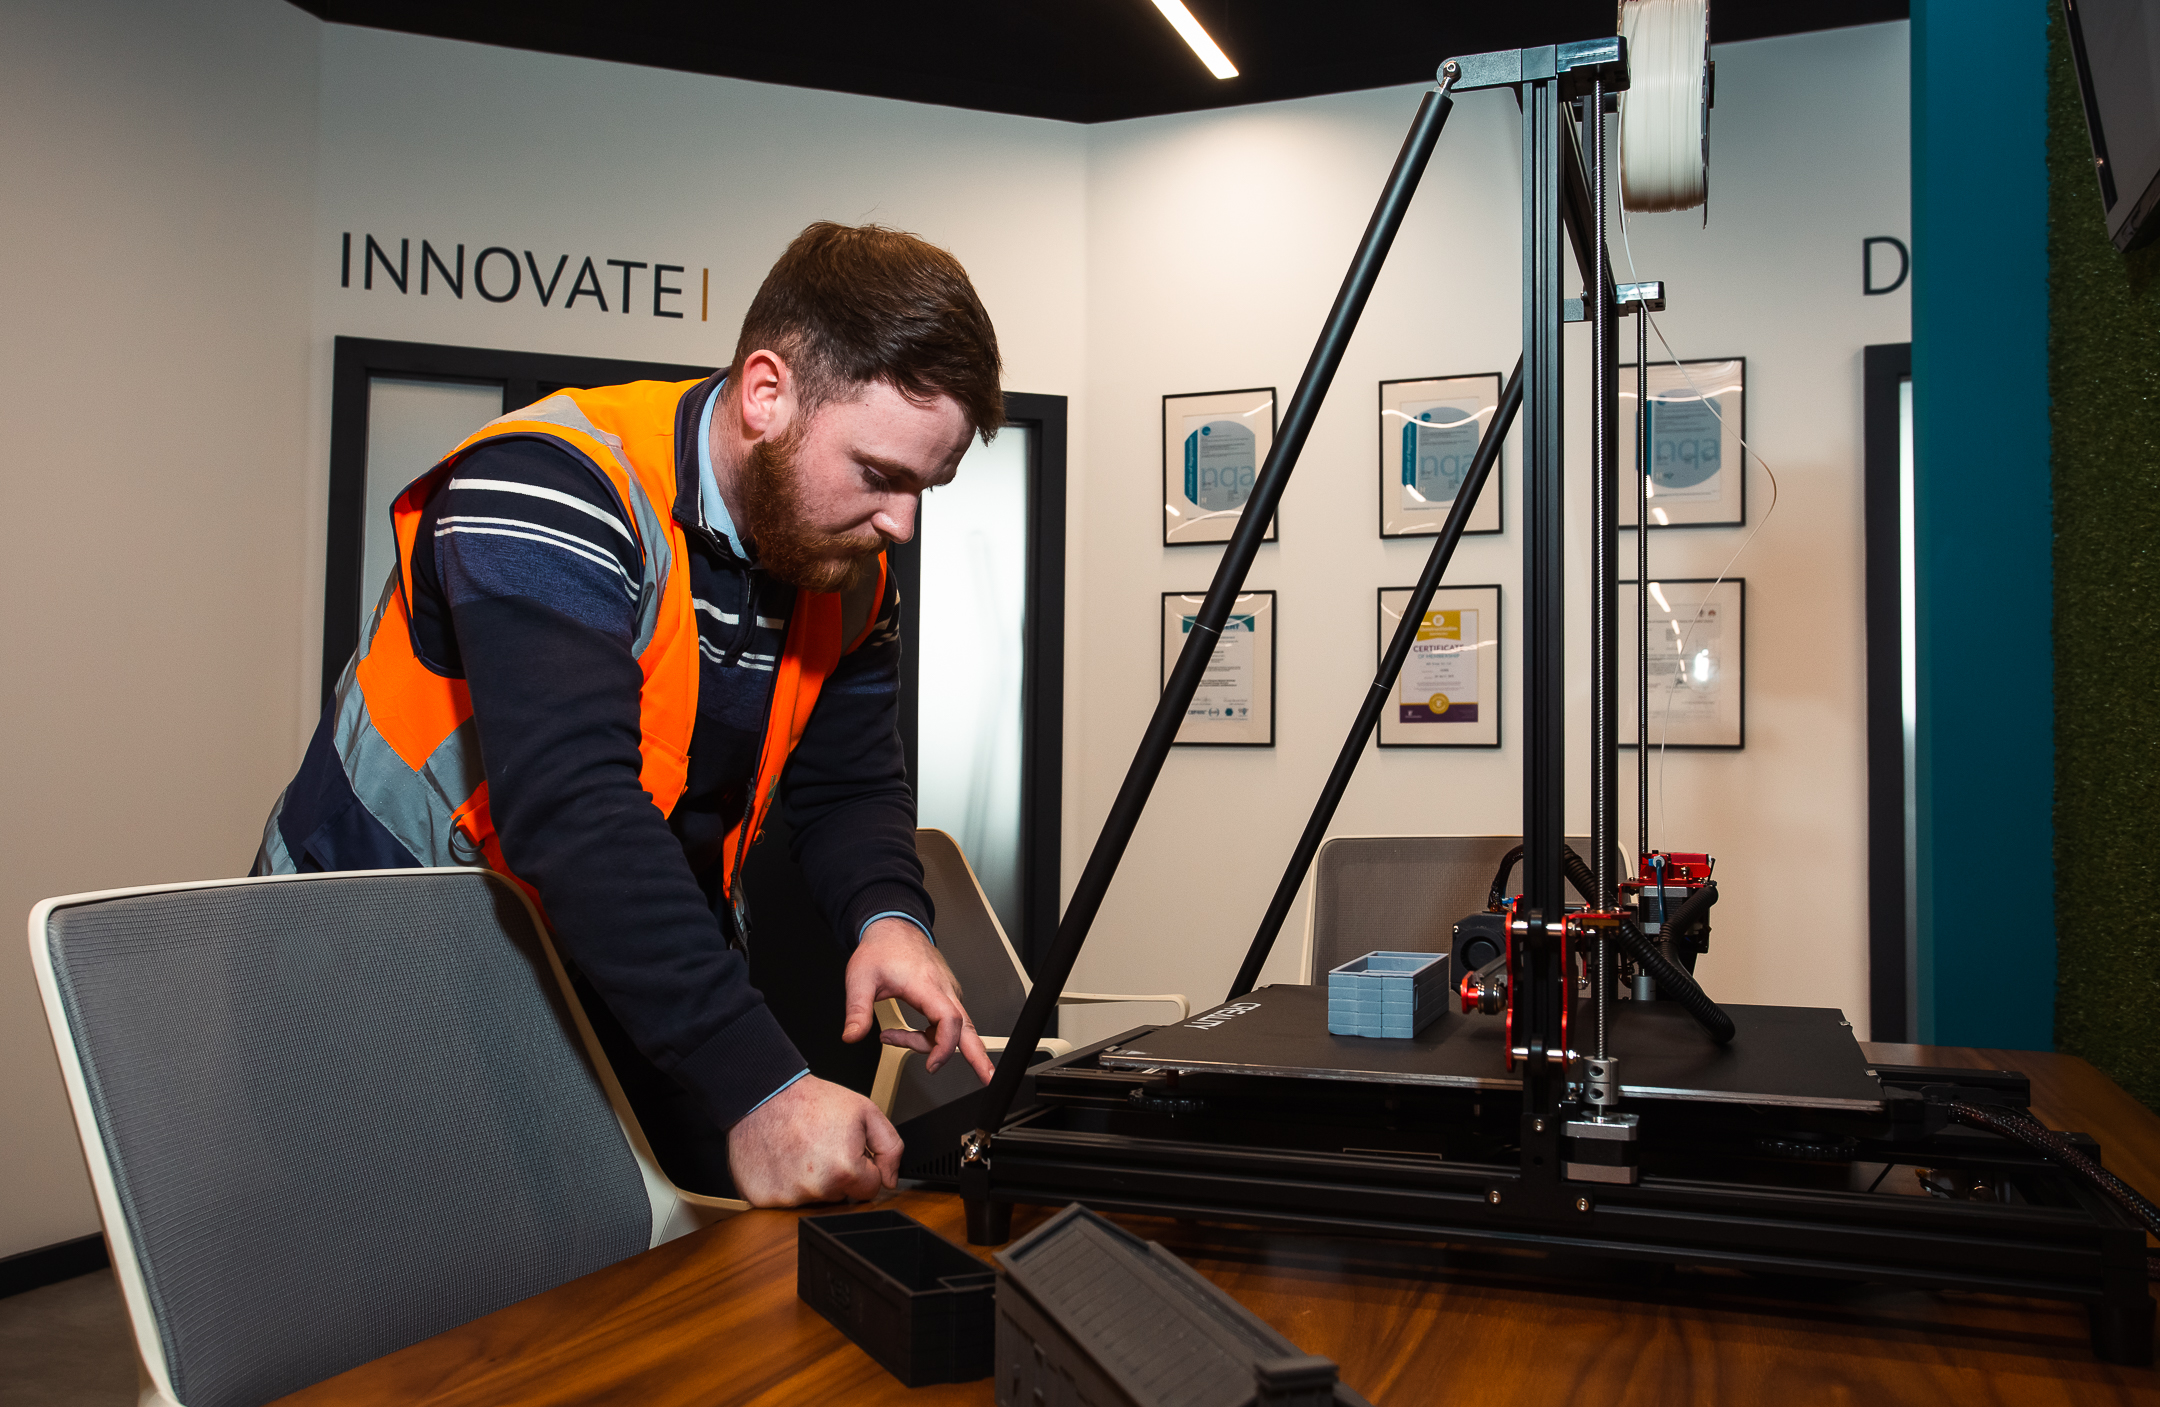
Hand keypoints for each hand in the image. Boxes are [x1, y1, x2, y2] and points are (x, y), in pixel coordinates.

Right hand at [725, 1074, 900, 1205]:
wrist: (764, 1093)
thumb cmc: (810, 1100)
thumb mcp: (865, 1111)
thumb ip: (890, 1147)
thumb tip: (890, 1179)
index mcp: (845, 1170)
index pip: (870, 1188)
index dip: (863, 1167)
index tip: (847, 1150)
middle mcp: (815, 1189)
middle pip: (841, 1196)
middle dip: (837, 1175)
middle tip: (822, 1146)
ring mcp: (786, 1197)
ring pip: (813, 1200)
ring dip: (810, 1181)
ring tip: (800, 1150)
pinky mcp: (761, 1198)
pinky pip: (783, 1200)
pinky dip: (784, 1184)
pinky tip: (783, 1160)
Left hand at [843, 917, 995, 1084]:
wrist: (893, 928)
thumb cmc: (881, 949)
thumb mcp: (860, 979)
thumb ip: (856, 1011)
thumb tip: (852, 1036)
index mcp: (926, 985)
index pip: (948, 1020)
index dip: (943, 1046)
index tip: (931, 1066)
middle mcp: (944, 988)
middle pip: (968, 1028)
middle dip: (978, 1056)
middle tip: (987, 1078)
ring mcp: (948, 991)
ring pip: (955, 1028)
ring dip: (932, 1044)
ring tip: (895, 1038)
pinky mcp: (947, 993)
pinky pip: (948, 1021)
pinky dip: (932, 1034)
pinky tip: (909, 1032)